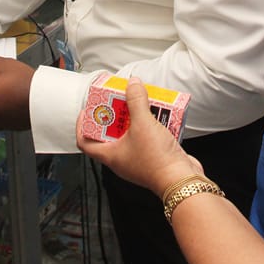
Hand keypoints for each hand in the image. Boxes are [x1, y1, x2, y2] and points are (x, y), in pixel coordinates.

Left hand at [77, 77, 201, 196]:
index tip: (89, 110)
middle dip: (115, 115)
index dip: (82, 125)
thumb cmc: (157, 161)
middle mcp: (121, 159)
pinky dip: (150, 125)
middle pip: (110, 133)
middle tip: (119, 101)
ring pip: (130, 134)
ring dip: (134, 118)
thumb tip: (132, 85)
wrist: (181, 179)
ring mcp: (137, 158)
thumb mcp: (143, 123)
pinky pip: (146, 137)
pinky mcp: (152, 157)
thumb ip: (136, 101)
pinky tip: (158, 115)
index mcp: (110, 155)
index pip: (84, 142)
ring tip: (141, 104)